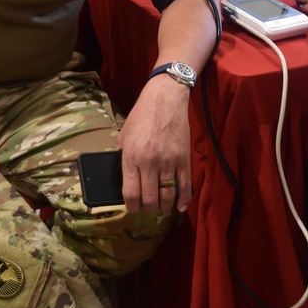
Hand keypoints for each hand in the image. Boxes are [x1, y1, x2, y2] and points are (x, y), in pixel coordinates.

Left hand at [116, 75, 190, 214]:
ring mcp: (169, 161)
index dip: (131, 207)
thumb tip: (123, 179)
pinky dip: (183, 200)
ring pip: (167, 196)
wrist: (165, 98)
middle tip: (147, 208)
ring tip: (161, 208)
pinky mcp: (184, 159)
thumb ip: (122, 157)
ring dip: (163, 207)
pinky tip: (179, 208)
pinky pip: (185, 186)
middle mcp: (150, 162)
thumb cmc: (141, 115)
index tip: (132, 208)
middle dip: (147, 209)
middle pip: (149, 199)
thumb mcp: (124, 135)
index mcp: (131, 156)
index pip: (130, 194)